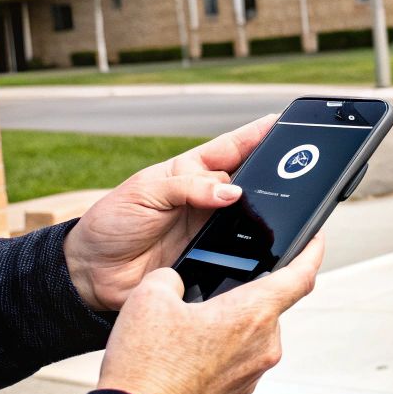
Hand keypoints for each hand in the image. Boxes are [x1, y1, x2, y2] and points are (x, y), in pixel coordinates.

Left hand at [62, 113, 277, 311]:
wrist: (92, 272)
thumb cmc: (112, 223)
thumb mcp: (144, 192)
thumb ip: (187, 188)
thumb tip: (231, 192)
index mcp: (191, 173)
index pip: (232, 147)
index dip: (259, 134)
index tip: (286, 121)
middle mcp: (208, 200)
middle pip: (252, 181)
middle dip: (276, 172)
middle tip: (300, 165)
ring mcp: (212, 229)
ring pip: (253, 217)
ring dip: (269, 214)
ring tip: (290, 206)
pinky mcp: (212, 259)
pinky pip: (242, 254)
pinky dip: (256, 251)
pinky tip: (268, 247)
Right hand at [97, 235, 323, 393]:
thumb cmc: (146, 363)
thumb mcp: (150, 295)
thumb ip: (174, 275)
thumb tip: (178, 283)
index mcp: (252, 314)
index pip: (301, 276)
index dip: (312, 251)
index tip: (316, 238)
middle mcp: (263, 344)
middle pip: (269, 303)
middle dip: (243, 291)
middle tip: (212, 285)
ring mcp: (253, 371)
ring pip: (252, 330)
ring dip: (230, 319)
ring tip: (189, 321)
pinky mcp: (238, 390)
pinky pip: (239, 354)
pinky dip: (222, 344)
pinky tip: (187, 347)